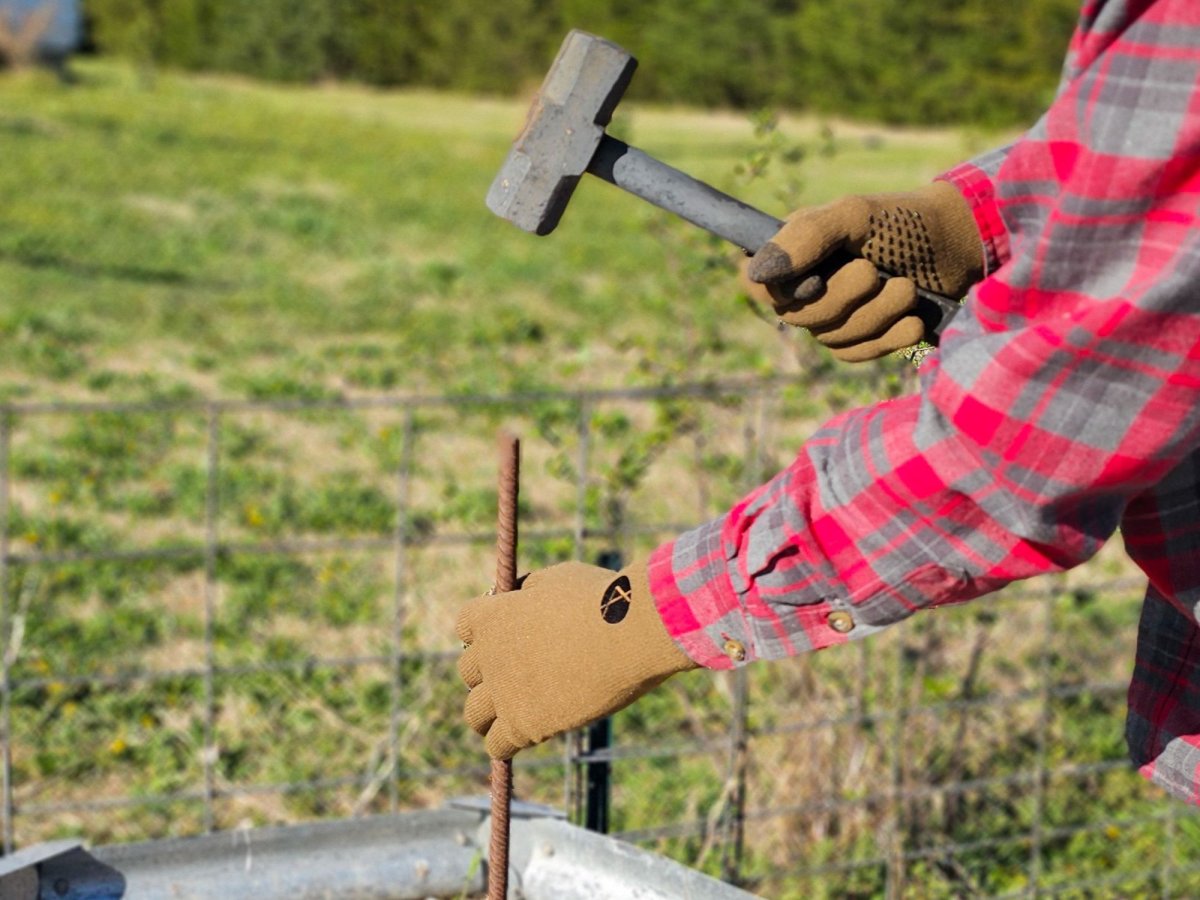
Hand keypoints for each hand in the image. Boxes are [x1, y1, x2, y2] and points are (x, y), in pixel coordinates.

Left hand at [456, 559, 695, 758]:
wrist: (628, 634)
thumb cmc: (602, 599)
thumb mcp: (559, 579)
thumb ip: (532, 591)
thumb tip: (524, 598)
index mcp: (493, 615)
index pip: (466, 625)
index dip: (484, 630)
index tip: (506, 635)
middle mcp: (489, 655)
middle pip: (468, 671)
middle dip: (489, 672)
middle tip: (517, 676)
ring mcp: (504, 692)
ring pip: (474, 714)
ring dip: (489, 713)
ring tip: (511, 715)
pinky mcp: (524, 725)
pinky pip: (497, 745)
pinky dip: (506, 743)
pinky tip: (525, 738)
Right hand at [746, 181, 982, 361]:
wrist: (958, 246)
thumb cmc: (901, 222)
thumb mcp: (853, 215)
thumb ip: (805, 237)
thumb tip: (756, 274)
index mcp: (793, 252)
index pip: (757, 284)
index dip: (785, 291)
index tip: (818, 279)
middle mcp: (804, 288)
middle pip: (798, 317)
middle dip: (845, 298)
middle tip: (876, 272)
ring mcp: (832, 318)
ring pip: (833, 338)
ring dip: (878, 315)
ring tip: (907, 289)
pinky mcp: (861, 341)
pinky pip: (857, 354)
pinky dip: (889, 338)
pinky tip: (913, 321)